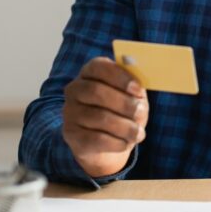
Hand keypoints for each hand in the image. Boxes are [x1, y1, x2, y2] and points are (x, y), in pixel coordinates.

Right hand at [62, 56, 147, 177]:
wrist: (106, 144)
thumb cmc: (122, 112)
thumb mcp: (132, 97)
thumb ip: (135, 90)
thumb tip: (139, 90)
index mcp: (90, 72)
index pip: (99, 67)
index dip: (120, 77)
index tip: (139, 89)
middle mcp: (74, 89)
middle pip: (96, 91)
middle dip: (123, 103)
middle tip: (140, 112)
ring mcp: (70, 112)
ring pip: (99, 117)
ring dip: (125, 126)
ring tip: (139, 133)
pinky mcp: (71, 134)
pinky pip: (96, 138)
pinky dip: (116, 142)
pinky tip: (126, 143)